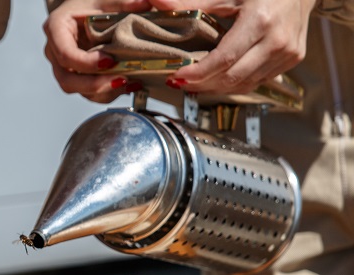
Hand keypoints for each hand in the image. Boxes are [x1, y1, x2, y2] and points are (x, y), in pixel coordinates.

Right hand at [43, 0, 152, 102]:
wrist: (85, 7)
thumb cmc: (93, 0)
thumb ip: (128, 0)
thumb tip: (158, 3)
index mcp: (57, 28)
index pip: (66, 55)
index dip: (86, 63)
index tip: (110, 61)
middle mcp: (55, 51)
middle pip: (68, 80)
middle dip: (94, 85)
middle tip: (121, 80)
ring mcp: (65, 67)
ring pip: (77, 90)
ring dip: (103, 91)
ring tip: (129, 83)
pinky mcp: (77, 76)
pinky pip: (88, 92)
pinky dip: (108, 92)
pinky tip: (129, 85)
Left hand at [150, 0, 314, 93]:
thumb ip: (193, 3)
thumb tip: (158, 3)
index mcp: (261, 20)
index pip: (224, 59)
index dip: (198, 73)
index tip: (178, 76)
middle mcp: (277, 40)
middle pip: (232, 77)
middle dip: (202, 84)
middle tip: (180, 82)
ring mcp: (287, 53)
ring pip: (245, 84)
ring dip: (217, 88)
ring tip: (195, 84)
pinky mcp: (293, 59)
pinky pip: (258, 81)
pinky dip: (236, 84)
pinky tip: (219, 79)